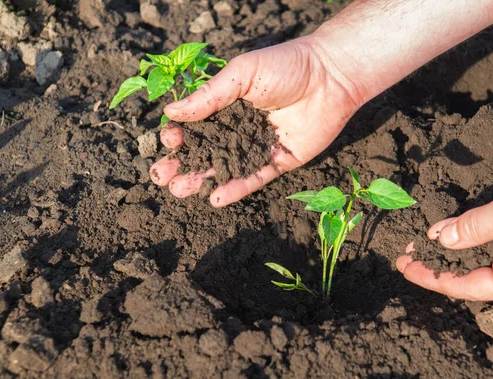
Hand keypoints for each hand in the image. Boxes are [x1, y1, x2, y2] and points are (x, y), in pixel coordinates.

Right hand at [149, 36, 362, 206]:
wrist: (330, 77)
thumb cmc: (285, 66)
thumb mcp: (241, 75)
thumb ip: (209, 96)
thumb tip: (171, 112)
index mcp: (227, 105)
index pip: (196, 125)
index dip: (179, 135)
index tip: (167, 141)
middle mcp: (240, 128)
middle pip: (206, 151)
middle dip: (182, 163)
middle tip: (162, 176)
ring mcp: (258, 147)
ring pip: (225, 169)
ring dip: (202, 180)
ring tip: (180, 190)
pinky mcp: (279, 162)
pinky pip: (254, 179)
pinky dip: (235, 189)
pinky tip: (215, 198)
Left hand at [396, 159, 492, 300]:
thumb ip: (471, 228)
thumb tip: (440, 238)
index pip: (464, 287)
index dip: (430, 277)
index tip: (404, 266)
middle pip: (470, 279)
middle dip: (437, 266)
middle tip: (406, 255)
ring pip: (481, 264)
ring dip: (451, 254)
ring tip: (421, 247)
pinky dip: (470, 242)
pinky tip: (451, 234)